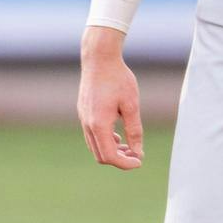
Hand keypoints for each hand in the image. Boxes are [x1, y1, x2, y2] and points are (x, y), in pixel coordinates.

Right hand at [77, 25, 143, 169]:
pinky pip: (91, 135)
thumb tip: (138, 152)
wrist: (99, 58)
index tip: (140, 161)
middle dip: (119, 159)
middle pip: (100, 156)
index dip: (126, 164)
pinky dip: (104, 141)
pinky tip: (118, 134)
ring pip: (95, 146)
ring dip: (111, 150)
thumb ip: (134, 130)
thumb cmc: (118, 79)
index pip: (110, 156)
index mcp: (99, 124)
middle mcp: (87, 124)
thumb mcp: (131, 105)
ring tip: (129, 145)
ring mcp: (83, 118)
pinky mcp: (83, 112)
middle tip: (137, 155)